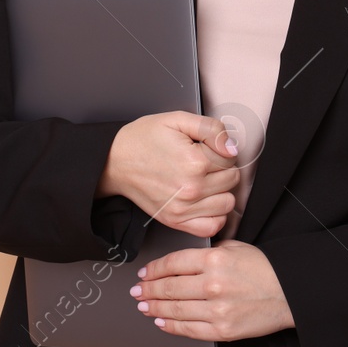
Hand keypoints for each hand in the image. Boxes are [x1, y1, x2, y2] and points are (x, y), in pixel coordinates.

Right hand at [96, 111, 240, 236]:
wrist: (115, 161)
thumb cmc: (143, 139)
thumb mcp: (177, 119)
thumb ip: (211, 129)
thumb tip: (232, 148)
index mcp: (195, 162)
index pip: (231, 158)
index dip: (220, 149)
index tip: (204, 147)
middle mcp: (191, 189)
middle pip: (232, 180)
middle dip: (222, 168)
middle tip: (202, 162)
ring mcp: (184, 208)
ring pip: (228, 203)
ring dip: (220, 191)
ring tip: (203, 180)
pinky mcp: (176, 221)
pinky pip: (212, 226)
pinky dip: (214, 215)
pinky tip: (205, 202)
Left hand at [129, 240, 294, 341]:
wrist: (290, 294)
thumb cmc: (265, 269)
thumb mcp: (236, 248)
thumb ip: (208, 251)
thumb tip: (183, 260)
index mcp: (214, 259)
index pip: (173, 263)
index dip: (153, 269)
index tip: (144, 273)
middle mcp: (213, 284)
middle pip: (169, 287)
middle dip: (148, 290)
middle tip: (137, 292)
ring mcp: (217, 309)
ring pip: (175, 310)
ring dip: (155, 309)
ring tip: (144, 307)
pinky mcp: (223, 330)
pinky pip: (189, 330)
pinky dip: (171, 327)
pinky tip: (161, 323)